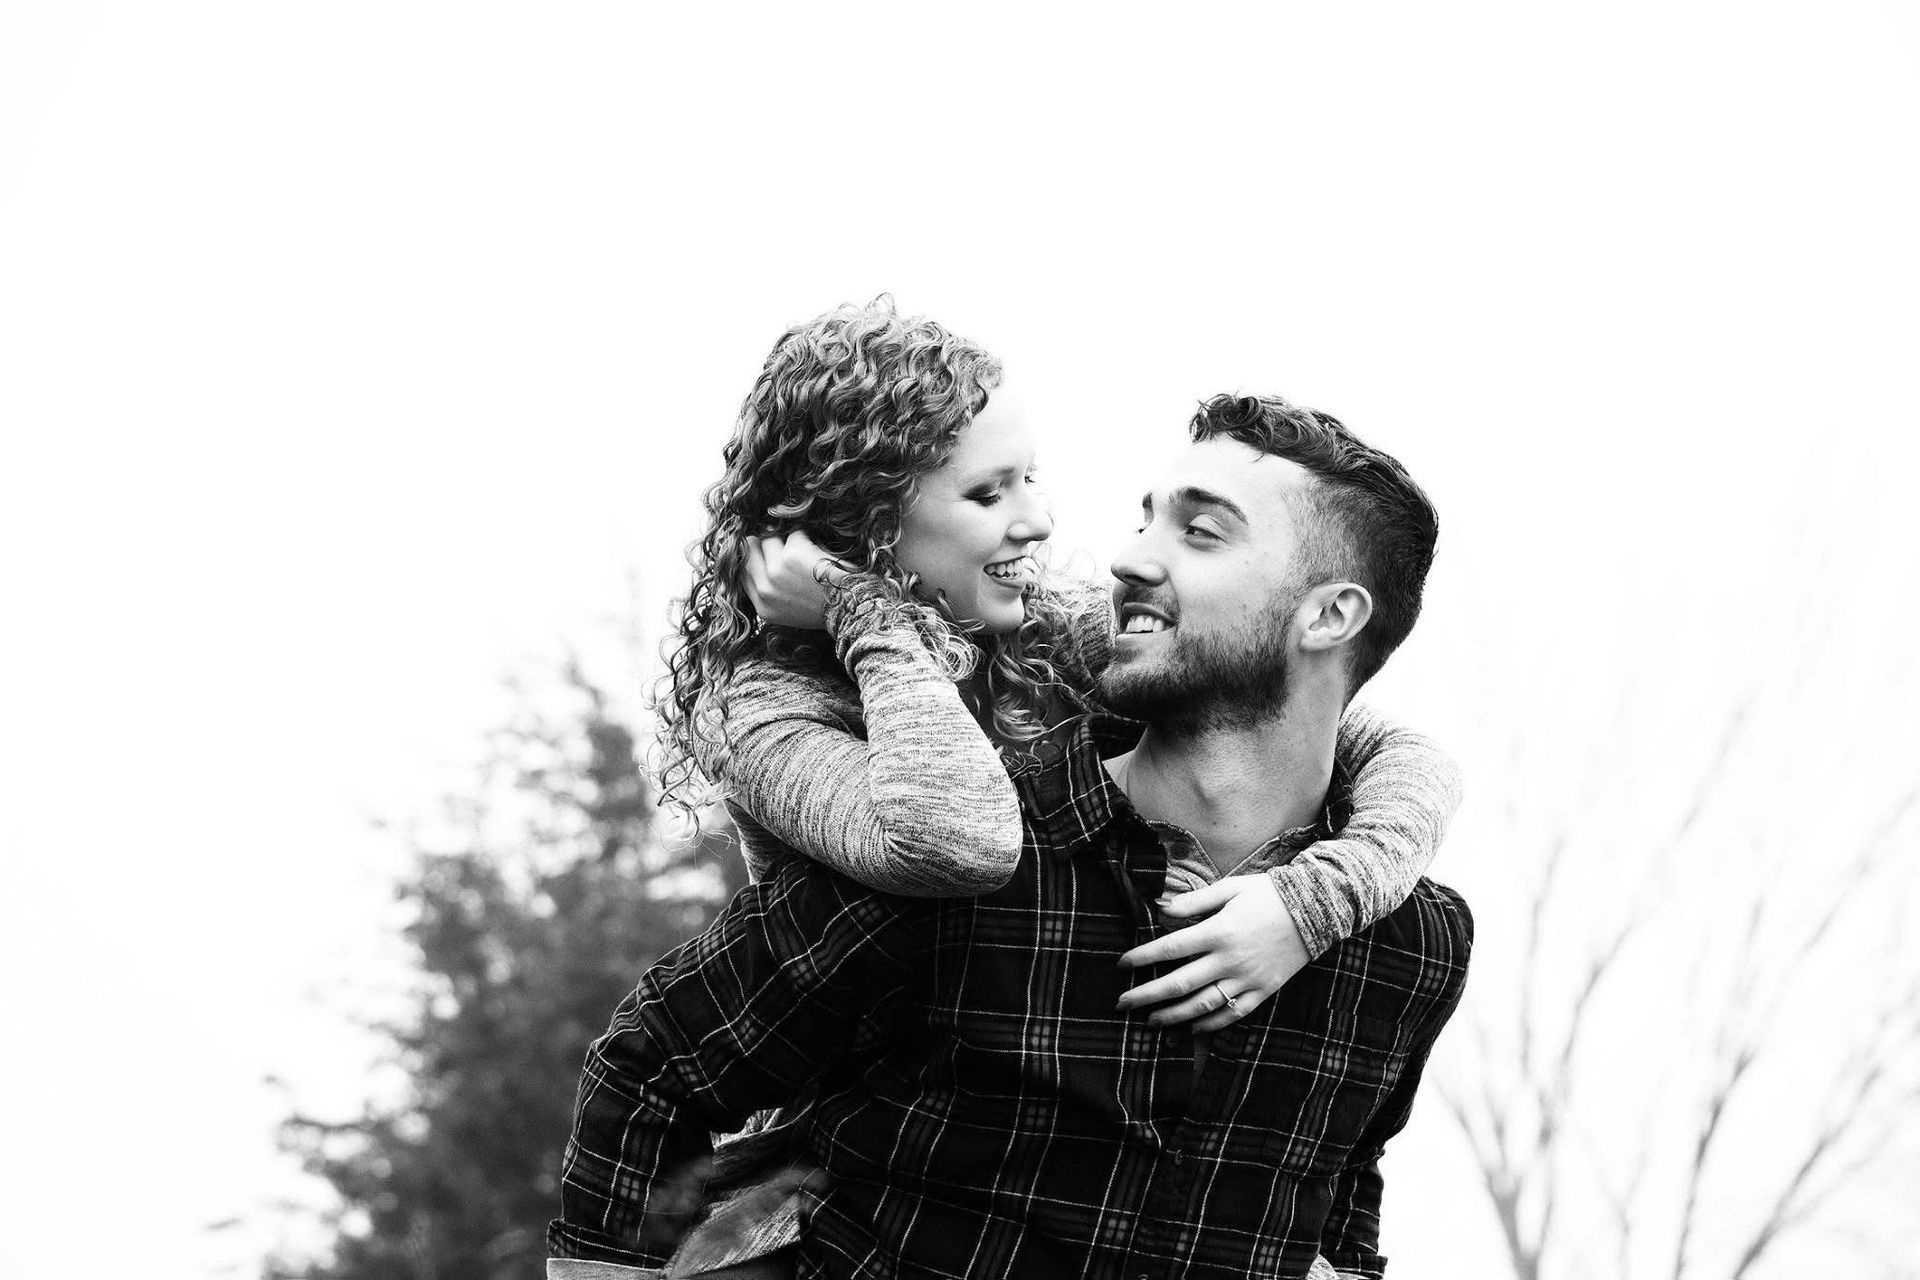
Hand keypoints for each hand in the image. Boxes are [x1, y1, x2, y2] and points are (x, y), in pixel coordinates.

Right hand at [741, 530, 850, 630]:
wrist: (850, 609)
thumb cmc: (825, 609)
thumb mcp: (788, 612)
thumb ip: (769, 593)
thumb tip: (758, 565)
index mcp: (763, 606)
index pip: (742, 572)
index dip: (751, 556)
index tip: (760, 548)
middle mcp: (766, 589)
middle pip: (750, 549)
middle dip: (763, 540)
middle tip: (777, 537)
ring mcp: (776, 570)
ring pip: (769, 537)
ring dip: (786, 537)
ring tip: (803, 546)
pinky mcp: (792, 554)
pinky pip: (794, 533)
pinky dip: (807, 537)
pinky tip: (818, 549)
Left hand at [1114, 874, 1311, 1031]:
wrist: (1316, 909)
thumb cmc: (1269, 894)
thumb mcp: (1230, 888)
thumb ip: (1194, 900)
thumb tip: (1160, 907)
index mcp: (1218, 931)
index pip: (1170, 948)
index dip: (1142, 958)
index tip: (1122, 965)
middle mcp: (1229, 959)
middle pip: (1179, 983)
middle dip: (1147, 995)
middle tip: (1122, 1003)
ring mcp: (1247, 979)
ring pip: (1203, 1005)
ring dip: (1173, 1016)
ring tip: (1150, 1021)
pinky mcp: (1263, 991)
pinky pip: (1232, 1014)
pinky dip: (1210, 1024)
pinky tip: (1191, 1029)